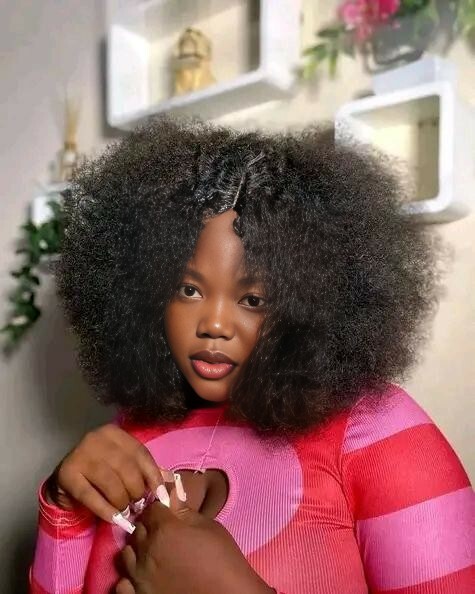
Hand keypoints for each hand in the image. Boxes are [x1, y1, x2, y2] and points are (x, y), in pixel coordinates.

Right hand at [46, 424, 165, 525]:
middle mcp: (96, 438)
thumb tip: (170, 482)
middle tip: (139, 505)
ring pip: (111, 481)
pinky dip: (106, 510)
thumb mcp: (124, 466)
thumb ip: (144, 471)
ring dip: (122, 501)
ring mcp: (79, 454)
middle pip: (126, 467)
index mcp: (114, 433)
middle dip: (137, 490)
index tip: (160, 495)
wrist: (65, 483)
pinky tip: (115, 519)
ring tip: (126, 511)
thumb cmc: (101, 474)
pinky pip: (91, 496)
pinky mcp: (66, 474)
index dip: (153, 476)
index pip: (140, 453)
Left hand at [115, 492, 274, 593]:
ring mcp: (140, 576)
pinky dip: (129, 577)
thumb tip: (171, 494)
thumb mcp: (209, 527)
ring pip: (127, 553)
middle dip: (149, 527)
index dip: (160, 509)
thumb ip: (184, 511)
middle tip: (165, 533)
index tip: (168, 513)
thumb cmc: (222, 559)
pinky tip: (144, 575)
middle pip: (138, 529)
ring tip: (155, 554)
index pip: (151, 508)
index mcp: (164, 529)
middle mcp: (146, 550)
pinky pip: (122, 584)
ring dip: (139, 549)